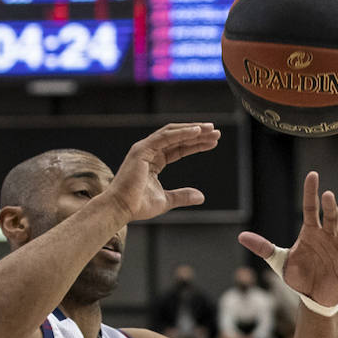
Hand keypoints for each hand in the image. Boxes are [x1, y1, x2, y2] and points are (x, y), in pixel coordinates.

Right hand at [104, 123, 221, 222]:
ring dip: (192, 130)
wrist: (120, 209)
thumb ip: (183, 196)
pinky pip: (165, 137)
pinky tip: (197, 131)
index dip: (195, 144)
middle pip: (177, 138)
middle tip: (216, 132)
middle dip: (198, 134)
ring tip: (211, 129)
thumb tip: (201, 197)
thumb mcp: (166, 200)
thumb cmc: (138, 206)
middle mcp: (148, 152)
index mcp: (153, 162)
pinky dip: (182, 133)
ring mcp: (144, 149)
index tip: (213, 142)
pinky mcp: (142, 149)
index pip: (178, 148)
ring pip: (172, 133)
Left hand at [238, 171, 337, 308]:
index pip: (310, 208)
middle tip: (327, 195)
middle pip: (329, 217)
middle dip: (329, 207)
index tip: (312, 175)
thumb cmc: (299, 274)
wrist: (311, 295)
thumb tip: (241, 236)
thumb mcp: (279, 260)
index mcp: (311, 232)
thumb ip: (263, 248)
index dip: (311, 192)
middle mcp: (327, 237)